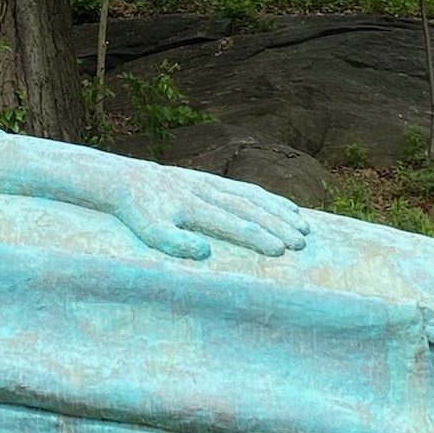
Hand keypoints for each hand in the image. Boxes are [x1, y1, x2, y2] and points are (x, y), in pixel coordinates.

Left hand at [107, 168, 311, 261]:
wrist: (128, 181)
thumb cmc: (138, 213)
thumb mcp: (148, 230)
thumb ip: (173, 242)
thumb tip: (205, 251)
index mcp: (193, 205)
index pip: (233, 223)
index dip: (258, 237)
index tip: (280, 251)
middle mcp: (208, 191)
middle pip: (250, 209)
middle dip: (278, 226)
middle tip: (302, 244)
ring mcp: (214, 183)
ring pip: (254, 197)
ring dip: (281, 212)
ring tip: (305, 228)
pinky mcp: (215, 181)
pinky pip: (248, 189)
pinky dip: (271, 199)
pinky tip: (289, 209)